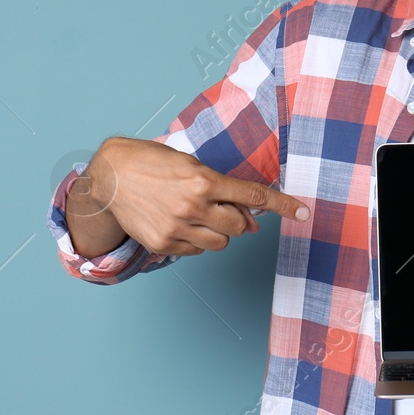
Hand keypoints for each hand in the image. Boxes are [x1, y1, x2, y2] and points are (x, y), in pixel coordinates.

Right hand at [68, 136, 309, 256]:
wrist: (110, 177)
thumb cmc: (152, 163)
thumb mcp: (190, 163)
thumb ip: (222, 189)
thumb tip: (249, 221)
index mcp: (203, 180)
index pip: (253, 196)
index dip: (282, 204)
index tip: (303, 212)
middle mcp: (193, 206)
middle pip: (239, 226)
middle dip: (238, 220)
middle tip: (223, 208)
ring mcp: (177, 228)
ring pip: (220, 243)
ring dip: (219, 232)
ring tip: (198, 214)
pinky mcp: (163, 244)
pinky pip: (196, 251)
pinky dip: (197, 240)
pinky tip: (180, 224)